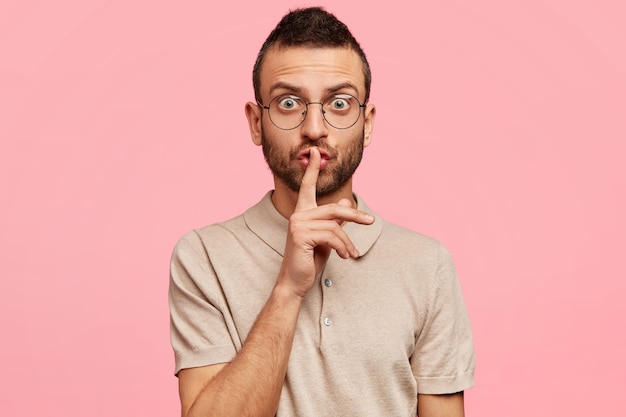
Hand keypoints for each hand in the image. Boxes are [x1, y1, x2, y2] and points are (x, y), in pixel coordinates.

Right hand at [278, 148, 374, 297]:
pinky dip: (342, 248)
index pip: (307, 187)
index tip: (316, 153)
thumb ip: (335, 221)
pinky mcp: (300, 235)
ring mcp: (297, 224)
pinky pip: (331, 236)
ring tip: (351, 254)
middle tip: (371, 221)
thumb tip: (347, 202)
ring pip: (335, 225)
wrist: (296, 282)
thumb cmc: (310, 260)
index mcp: (303, 213)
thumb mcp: (327, 238)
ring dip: (347, 242)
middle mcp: (298, 215)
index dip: (312, 169)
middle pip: (334, 208)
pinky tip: (343, 257)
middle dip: (355, 215)